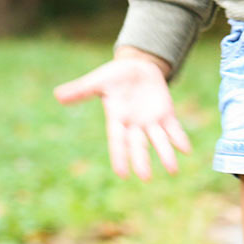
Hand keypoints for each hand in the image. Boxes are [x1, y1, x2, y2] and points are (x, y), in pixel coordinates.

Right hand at [54, 54, 191, 179]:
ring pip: (159, 141)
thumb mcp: (98, 80)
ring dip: (166, 154)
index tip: (122, 173)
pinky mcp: (165, 113)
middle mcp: (134, 125)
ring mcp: (151, 121)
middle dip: (142, 160)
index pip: (117, 141)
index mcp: (117, 119)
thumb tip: (57, 95)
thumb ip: (81, 89)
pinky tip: (187, 149)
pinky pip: (173, 129)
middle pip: (138, 145)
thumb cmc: (115, 75)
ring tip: (173, 169)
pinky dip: (180, 138)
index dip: (119, 156)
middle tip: (146, 177)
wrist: (138, 66)